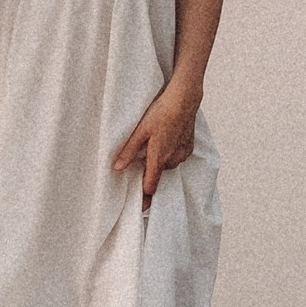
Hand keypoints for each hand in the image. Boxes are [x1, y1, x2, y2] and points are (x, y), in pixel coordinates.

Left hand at [114, 84, 200, 200]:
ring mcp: (182, 154)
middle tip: (142, 156)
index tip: (140, 206)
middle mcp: (172, 160)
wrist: (184, 100)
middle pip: (158, 174)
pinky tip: (166, 138)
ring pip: (168, 165)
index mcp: (159, 158)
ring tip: (155, 142)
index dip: (145, 198)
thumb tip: (117, 167)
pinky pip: (177, 157)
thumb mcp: (140, 131)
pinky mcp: (189, 147)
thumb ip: (128, 151)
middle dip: (150, 170)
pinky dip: (170, 152)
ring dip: (160, 160)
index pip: (151, 186)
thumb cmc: (162, 113)